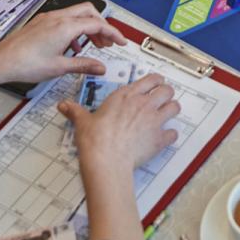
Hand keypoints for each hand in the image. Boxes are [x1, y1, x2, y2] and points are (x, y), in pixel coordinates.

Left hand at [0, 5, 127, 87]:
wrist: (0, 62)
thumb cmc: (25, 64)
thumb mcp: (59, 67)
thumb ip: (83, 65)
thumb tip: (101, 67)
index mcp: (65, 27)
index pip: (97, 24)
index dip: (112, 33)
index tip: (121, 42)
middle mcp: (57, 18)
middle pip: (88, 12)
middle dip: (101, 26)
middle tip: (107, 43)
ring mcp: (48, 18)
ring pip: (76, 15)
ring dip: (88, 28)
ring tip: (93, 46)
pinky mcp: (41, 23)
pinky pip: (64, 20)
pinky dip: (74, 29)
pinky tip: (72, 47)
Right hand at [63, 72, 180, 169]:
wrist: (106, 160)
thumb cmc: (96, 140)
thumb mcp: (83, 121)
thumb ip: (76, 111)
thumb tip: (65, 106)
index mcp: (126, 95)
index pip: (150, 79)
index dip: (155, 80)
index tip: (155, 83)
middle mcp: (143, 104)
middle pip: (167, 90)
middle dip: (167, 93)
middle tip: (163, 97)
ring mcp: (154, 121)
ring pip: (175, 107)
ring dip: (172, 110)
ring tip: (167, 113)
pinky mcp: (159, 139)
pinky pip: (173, 133)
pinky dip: (171, 135)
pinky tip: (166, 137)